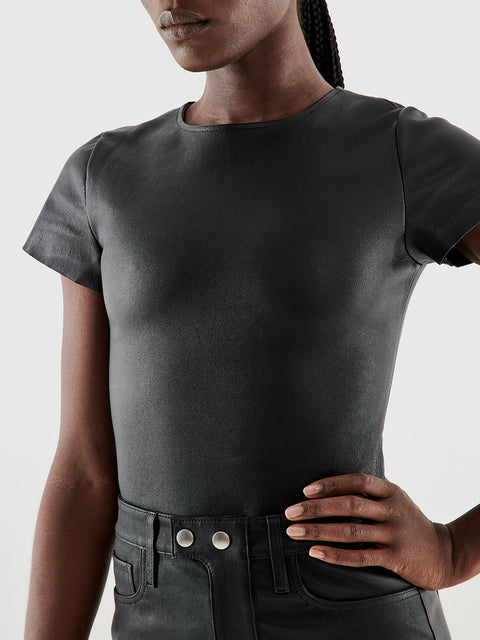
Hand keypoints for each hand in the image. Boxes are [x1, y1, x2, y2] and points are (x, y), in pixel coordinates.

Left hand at [284, 473, 454, 589]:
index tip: (306, 491)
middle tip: (291, 512)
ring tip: (294, 532)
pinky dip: (335, 555)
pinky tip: (316, 552)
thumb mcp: (393, 500)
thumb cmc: (406, 522)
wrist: (442, 553)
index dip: (330, 484)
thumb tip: (326, 489)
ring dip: (318, 531)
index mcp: (390, 490)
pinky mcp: (395, 557)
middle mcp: (392, 509)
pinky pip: (359, 556)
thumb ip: (368, 493)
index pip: (356, 481)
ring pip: (350, 531)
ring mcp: (394, 533)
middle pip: (349, 505)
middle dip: (316, 508)